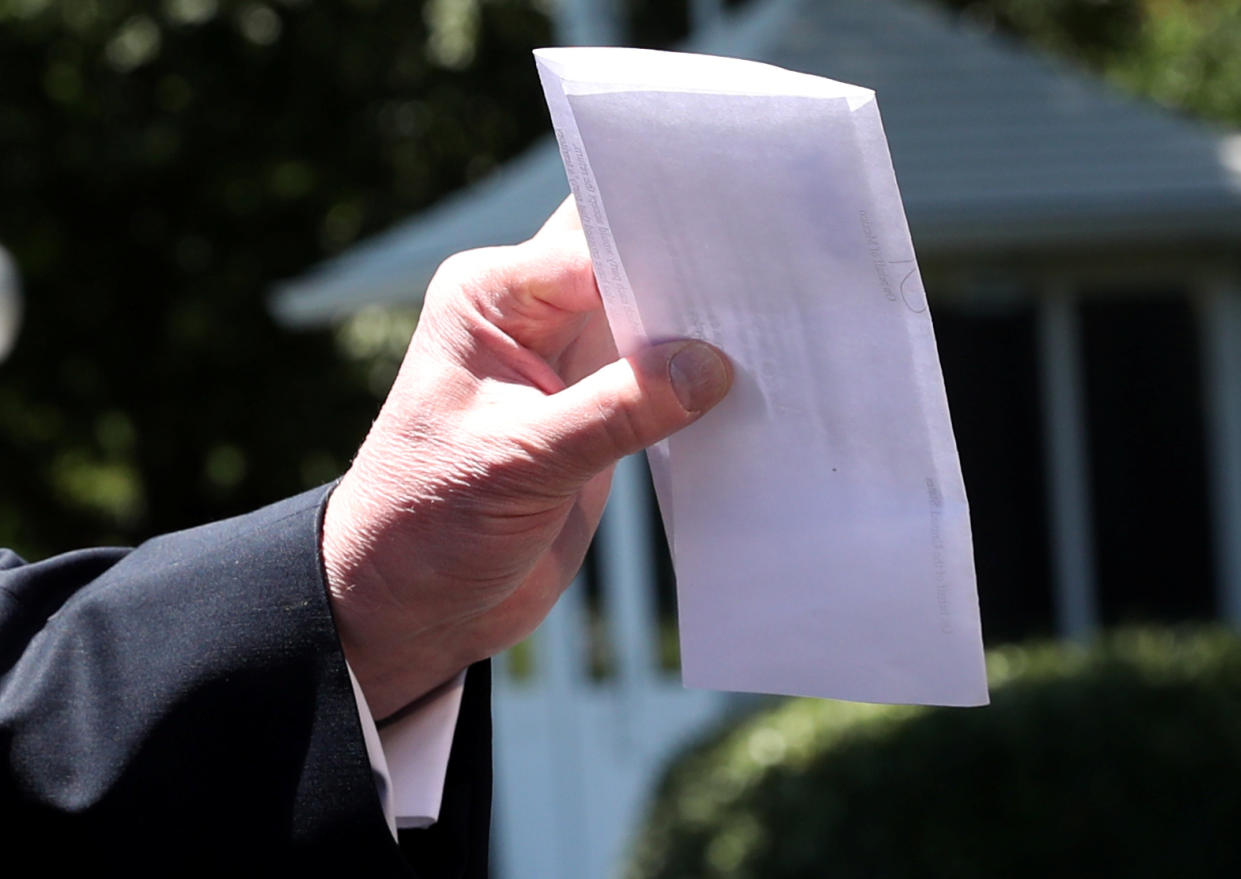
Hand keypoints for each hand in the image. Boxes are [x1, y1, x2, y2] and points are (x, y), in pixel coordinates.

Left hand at [322, 200, 732, 718]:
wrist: (414, 607)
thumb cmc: (427, 523)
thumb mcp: (521, 461)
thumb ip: (616, 411)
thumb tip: (712, 366)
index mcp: (492, 297)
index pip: (594, 247)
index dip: (664, 249)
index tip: (740, 258)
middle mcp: (531, 316)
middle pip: (628, 269)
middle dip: (693, 277)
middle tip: (781, 282)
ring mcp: (570, 366)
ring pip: (653, 322)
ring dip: (705, 333)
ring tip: (784, 333)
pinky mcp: (600, 414)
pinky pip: (663, 381)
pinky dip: (701, 386)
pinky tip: (756, 387)